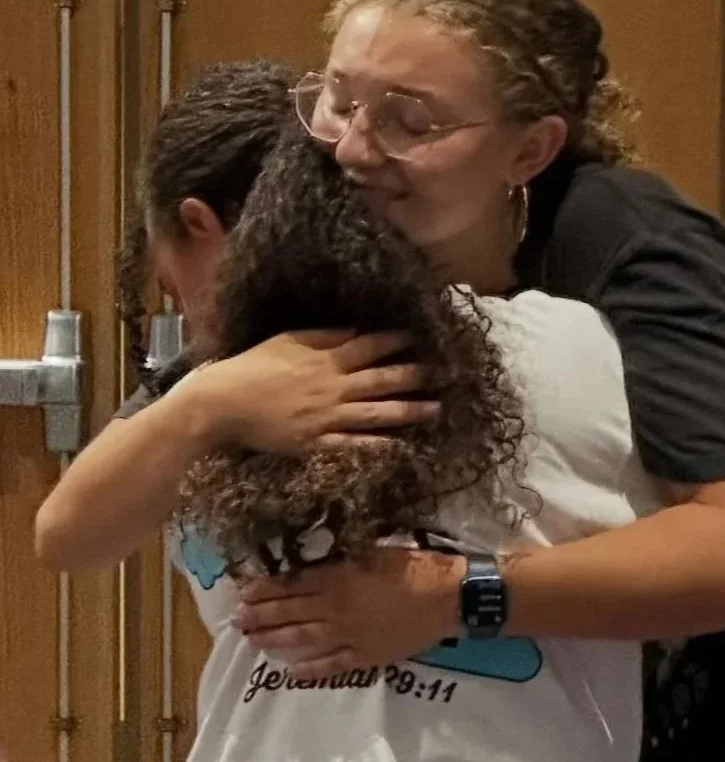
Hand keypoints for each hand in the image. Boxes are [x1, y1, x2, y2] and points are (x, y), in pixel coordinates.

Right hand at [177, 330, 439, 453]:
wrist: (224, 403)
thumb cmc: (253, 365)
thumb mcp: (287, 339)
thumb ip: (324, 335)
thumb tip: (356, 330)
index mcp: (326, 358)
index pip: (370, 346)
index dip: (398, 341)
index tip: (421, 338)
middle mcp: (333, 387)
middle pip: (383, 379)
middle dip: (416, 375)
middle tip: (446, 373)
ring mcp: (327, 418)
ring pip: (377, 413)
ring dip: (409, 411)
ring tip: (437, 409)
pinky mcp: (317, 444)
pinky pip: (355, 446)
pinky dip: (379, 447)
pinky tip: (402, 447)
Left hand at [232, 549, 463, 680]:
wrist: (447, 597)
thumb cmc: (413, 565)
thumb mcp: (374, 549)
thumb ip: (343, 557)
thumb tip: (316, 559)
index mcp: (340, 578)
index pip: (294, 584)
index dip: (268, 588)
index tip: (245, 591)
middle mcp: (337, 609)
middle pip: (293, 612)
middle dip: (262, 615)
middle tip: (237, 620)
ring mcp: (350, 636)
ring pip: (305, 639)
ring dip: (277, 640)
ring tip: (254, 641)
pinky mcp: (366, 656)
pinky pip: (333, 665)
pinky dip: (311, 669)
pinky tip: (292, 672)